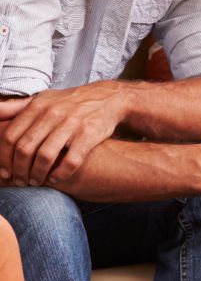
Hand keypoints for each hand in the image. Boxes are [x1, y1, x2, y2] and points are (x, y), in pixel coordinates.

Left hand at [0, 81, 131, 186]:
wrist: (110, 98)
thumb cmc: (71, 102)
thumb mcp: (44, 98)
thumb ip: (17, 107)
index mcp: (38, 106)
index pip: (11, 137)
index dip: (5, 159)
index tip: (6, 172)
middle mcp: (53, 114)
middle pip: (25, 149)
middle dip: (19, 170)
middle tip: (20, 181)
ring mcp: (72, 124)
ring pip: (45, 157)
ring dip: (37, 174)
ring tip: (36, 182)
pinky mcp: (89, 134)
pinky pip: (70, 161)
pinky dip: (60, 174)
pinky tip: (56, 179)